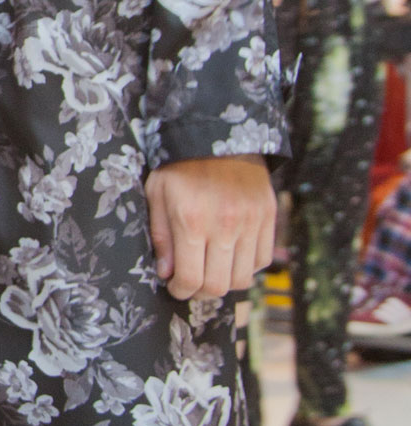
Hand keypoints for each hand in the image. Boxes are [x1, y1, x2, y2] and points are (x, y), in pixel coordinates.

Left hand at [145, 157, 276, 301]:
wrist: (218, 132)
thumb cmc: (179, 165)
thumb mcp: (157, 194)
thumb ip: (161, 237)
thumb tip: (166, 273)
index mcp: (191, 220)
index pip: (190, 279)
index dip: (180, 291)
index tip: (175, 286)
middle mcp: (225, 224)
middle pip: (218, 286)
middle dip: (200, 292)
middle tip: (192, 283)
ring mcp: (251, 221)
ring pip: (242, 278)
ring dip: (224, 281)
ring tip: (211, 270)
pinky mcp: (268, 216)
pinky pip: (262, 260)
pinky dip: (246, 266)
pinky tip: (230, 255)